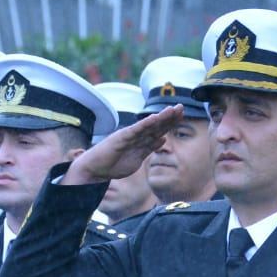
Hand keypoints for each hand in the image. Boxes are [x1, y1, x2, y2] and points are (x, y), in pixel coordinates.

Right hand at [61, 106, 183, 185]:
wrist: (95, 168)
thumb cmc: (113, 164)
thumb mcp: (137, 158)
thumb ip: (149, 148)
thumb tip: (162, 139)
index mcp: (140, 140)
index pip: (158, 129)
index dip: (170, 122)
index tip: (181, 115)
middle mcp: (136, 135)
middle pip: (155, 125)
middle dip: (169, 117)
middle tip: (181, 107)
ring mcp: (129, 135)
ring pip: (148, 125)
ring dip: (160, 118)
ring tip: (172, 110)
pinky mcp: (121, 138)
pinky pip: (135, 130)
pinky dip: (145, 124)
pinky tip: (154, 118)